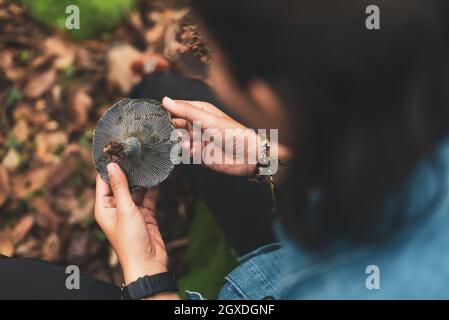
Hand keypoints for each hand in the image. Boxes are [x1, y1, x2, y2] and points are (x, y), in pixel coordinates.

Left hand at [94, 162, 167, 284]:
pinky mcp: (145, 215)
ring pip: (135, 190)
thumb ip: (120, 187)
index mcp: (104, 208)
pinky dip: (152, 189)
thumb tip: (112, 166)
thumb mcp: (124, 210)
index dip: (107, 167)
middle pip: (120, 184)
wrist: (148, 263)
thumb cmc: (131, 241)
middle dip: (127, 170)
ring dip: (141, 178)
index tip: (114, 150)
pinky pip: (148, 198)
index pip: (102, 182)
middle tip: (133, 151)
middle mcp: (116, 208)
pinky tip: (157, 176)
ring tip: (146, 160)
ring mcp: (131, 212)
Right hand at [163, 96, 259, 175]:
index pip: (178, 107)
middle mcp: (197, 124)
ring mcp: (197, 139)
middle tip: (165, 130)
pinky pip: (184, 153)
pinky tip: (191, 150)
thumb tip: (165, 100)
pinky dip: (184, 152)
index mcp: (200, 111)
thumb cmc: (233, 133)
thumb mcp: (208, 119)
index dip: (167, 109)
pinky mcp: (198, 155)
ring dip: (177, 140)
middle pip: (175, 124)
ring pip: (177, 139)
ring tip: (185, 141)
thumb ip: (186, 111)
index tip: (155, 113)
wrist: (248, 156)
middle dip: (169, 127)